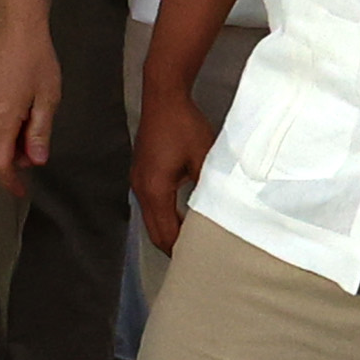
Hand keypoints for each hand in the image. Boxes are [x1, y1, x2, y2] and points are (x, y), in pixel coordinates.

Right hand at [0, 0, 62, 186]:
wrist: (15, 26)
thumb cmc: (36, 58)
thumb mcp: (47, 98)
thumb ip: (39, 132)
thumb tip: (35, 160)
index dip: (10, 181)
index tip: (21, 191)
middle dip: (12, 160)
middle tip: (35, 148)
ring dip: (6, 144)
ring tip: (29, 128)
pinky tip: (16, 117)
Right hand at [127, 79, 210, 255]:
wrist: (163, 98)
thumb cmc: (184, 125)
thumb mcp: (204, 159)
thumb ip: (209, 188)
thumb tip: (220, 211)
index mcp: (155, 189)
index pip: (165, 233)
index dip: (180, 250)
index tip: (200, 261)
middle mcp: (141, 189)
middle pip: (154, 231)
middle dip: (172, 246)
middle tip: (196, 257)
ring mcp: (138, 181)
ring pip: (151, 219)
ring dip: (168, 231)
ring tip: (192, 240)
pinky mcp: (141, 174)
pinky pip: (150, 205)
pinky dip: (164, 217)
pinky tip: (182, 216)